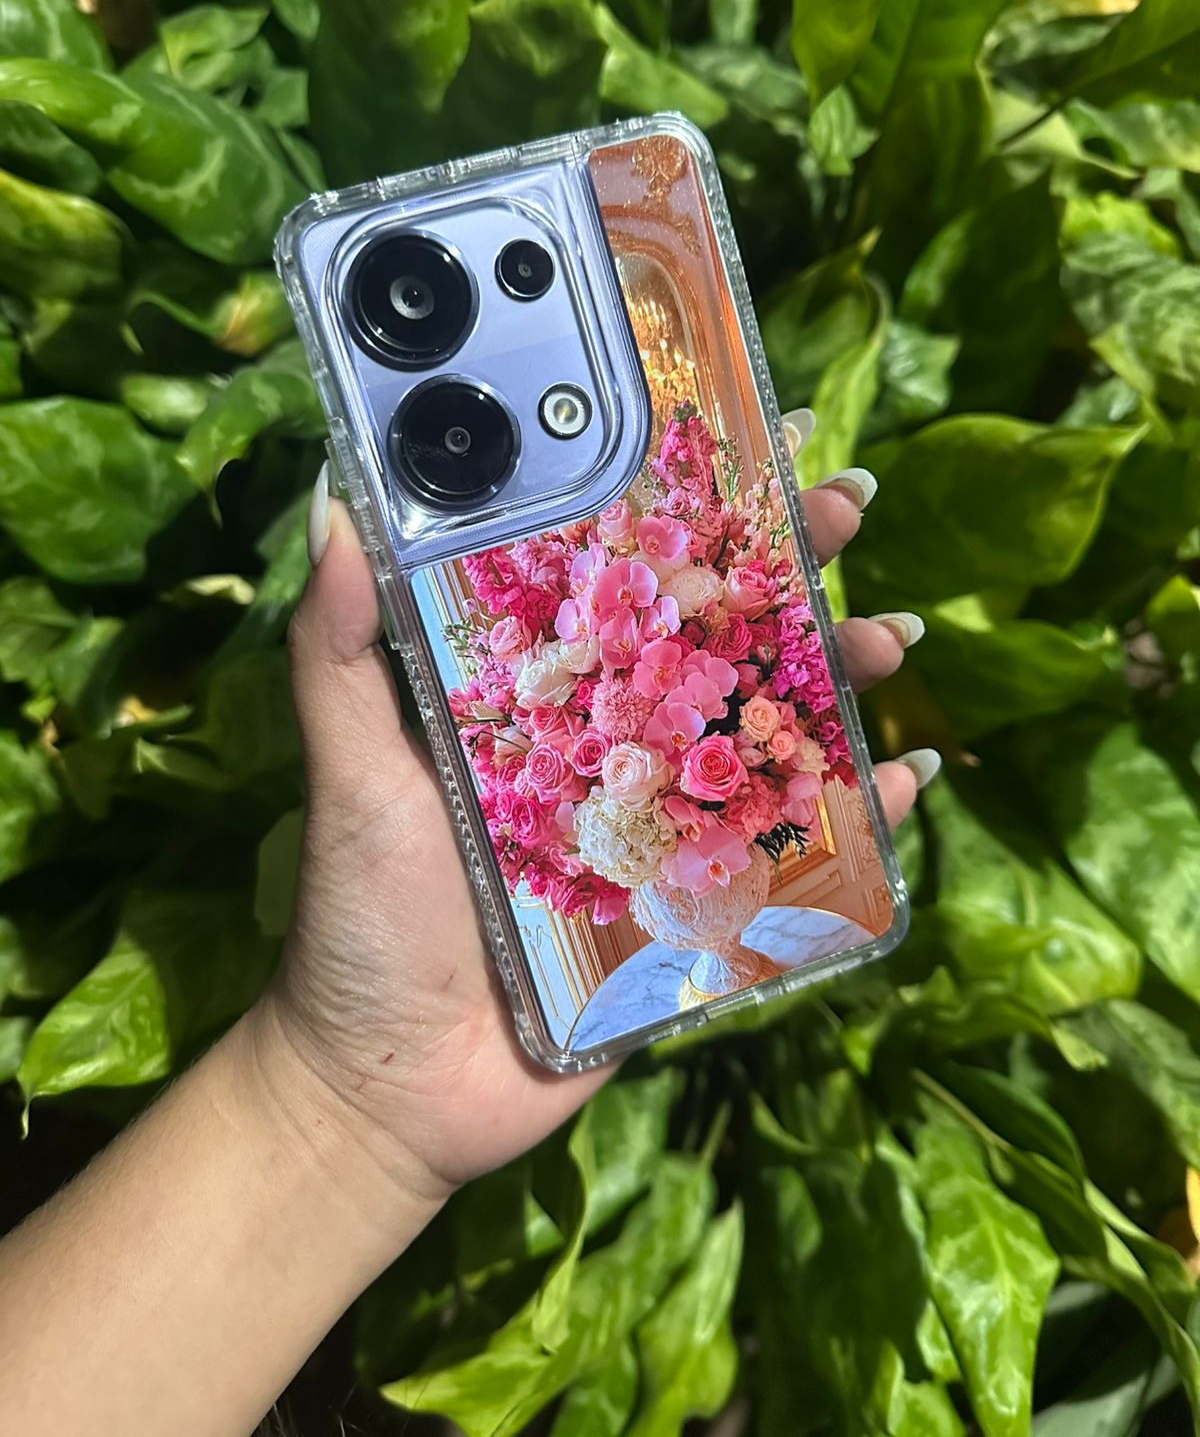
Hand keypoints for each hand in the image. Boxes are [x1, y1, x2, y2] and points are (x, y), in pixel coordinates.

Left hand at [262, 434, 936, 1211]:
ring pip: (769, 727)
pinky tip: (904, 779)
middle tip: (848, 512)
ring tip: (893, 637)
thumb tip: (333, 503)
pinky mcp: (699, 906)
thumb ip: (337, 647)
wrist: (393, 1082)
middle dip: (790, 568)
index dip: (689, 508)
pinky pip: (793, 850)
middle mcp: (611, 741)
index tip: (751, 436)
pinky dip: (855, 815)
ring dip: (842, 673)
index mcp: (541, 693)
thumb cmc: (363, 912)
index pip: (626, 578)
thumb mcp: (350, 765)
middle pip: (717, 636)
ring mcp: (664, 821)